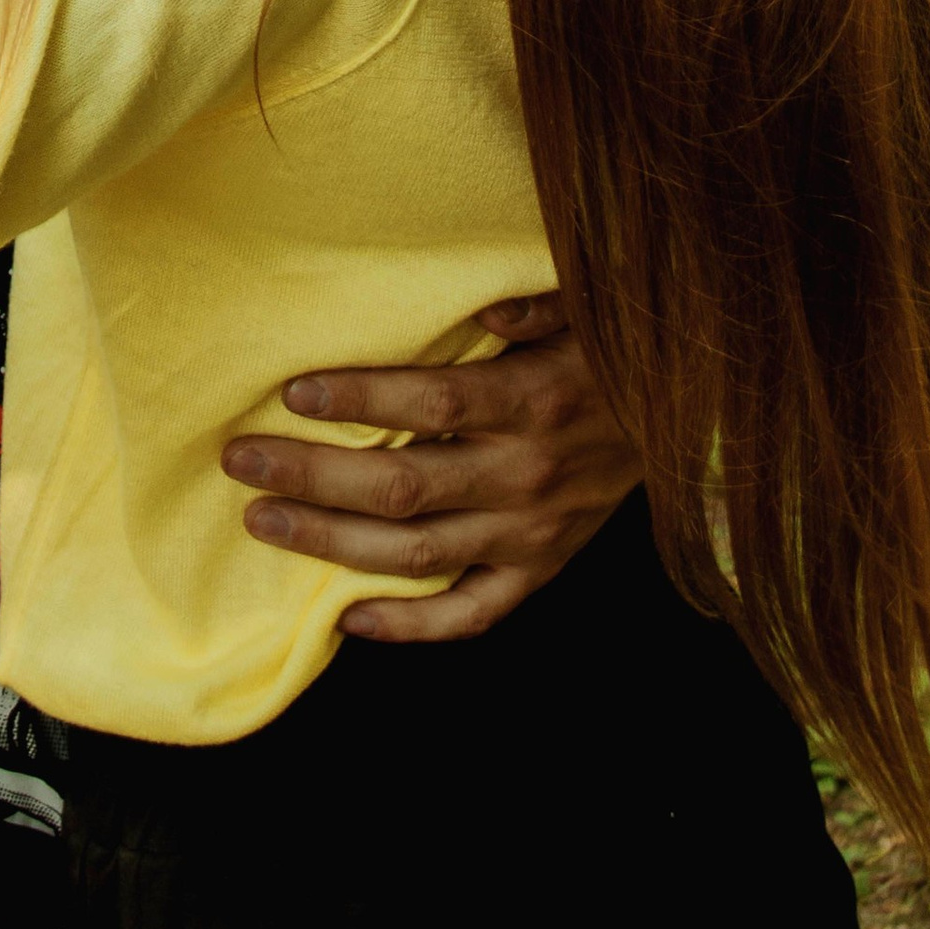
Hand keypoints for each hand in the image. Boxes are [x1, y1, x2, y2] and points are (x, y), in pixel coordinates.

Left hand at [223, 294, 644, 641]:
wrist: (688, 420)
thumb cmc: (614, 348)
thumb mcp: (587, 304)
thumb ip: (534, 301)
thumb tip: (482, 310)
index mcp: (535, 401)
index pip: (429, 404)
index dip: (358, 400)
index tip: (292, 391)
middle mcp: (528, 476)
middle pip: (402, 487)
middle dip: (311, 476)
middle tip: (241, 461)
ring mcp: (534, 535)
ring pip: (417, 555)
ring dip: (331, 542)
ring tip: (262, 521)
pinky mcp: (541, 570)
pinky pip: (471, 614)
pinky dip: (410, 626)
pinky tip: (347, 620)